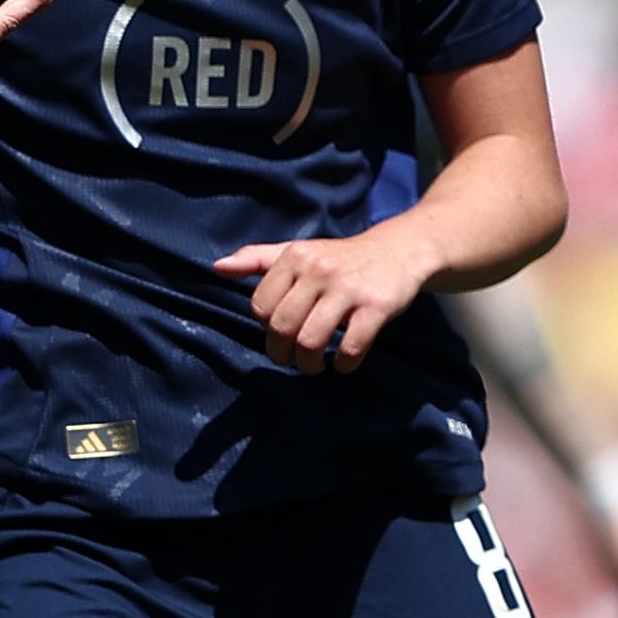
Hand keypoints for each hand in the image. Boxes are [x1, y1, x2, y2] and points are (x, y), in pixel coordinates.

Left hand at [215, 221, 436, 372]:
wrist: (399, 251)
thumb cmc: (340, 258)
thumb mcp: (299, 252)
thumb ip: (258, 259)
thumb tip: (218, 268)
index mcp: (295, 256)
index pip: (261, 306)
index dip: (267, 328)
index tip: (281, 333)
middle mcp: (319, 270)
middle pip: (283, 327)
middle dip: (283, 354)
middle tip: (292, 360)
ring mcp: (349, 288)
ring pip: (312, 340)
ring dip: (309, 364)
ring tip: (315, 366)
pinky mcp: (377, 306)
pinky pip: (352, 346)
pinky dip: (344, 364)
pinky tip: (343, 363)